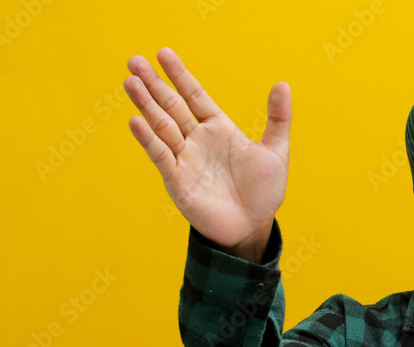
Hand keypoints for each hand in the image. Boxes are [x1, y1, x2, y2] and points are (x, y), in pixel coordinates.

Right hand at [124, 47, 290, 261]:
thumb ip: (278, 119)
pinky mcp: (178, 181)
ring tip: (131, 81)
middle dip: (154, 84)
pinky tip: (136, 120)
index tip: (163, 53)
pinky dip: (149, 139)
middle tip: (134, 60)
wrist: (253, 227)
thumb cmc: (264, 192)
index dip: (180, 75)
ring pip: (162, 126)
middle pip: (172, 106)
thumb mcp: (276, 151)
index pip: (195, 95)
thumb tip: (282, 84)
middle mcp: (197, 141)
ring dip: (146, 105)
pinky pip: (162, 156)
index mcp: (218, 129)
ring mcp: (185, 159)